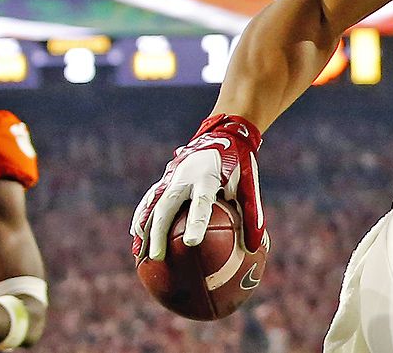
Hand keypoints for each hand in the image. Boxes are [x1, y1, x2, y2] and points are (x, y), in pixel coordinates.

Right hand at [131, 114, 264, 260]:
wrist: (223, 134)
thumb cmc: (239, 165)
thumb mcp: (249, 186)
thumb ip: (252, 214)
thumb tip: (255, 248)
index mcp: (208, 177)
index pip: (201, 203)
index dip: (196, 223)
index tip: (191, 244)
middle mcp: (185, 176)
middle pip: (167, 207)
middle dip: (159, 233)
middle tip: (158, 258)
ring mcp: (171, 176)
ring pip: (153, 204)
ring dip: (145, 228)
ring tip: (139, 254)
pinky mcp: (165, 178)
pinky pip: (150, 200)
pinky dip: (142, 217)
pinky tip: (137, 236)